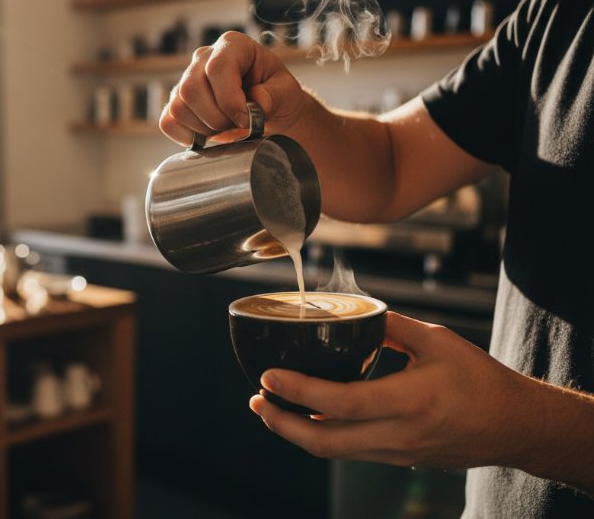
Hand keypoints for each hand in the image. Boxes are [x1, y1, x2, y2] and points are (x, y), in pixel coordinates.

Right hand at [159, 31, 307, 146]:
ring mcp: (186, 80)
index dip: (229, 100)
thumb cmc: (277, 96)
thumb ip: (273, 95)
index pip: (218, 68)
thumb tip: (254, 104)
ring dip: (204, 128)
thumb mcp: (286, 92)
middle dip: (216, 118)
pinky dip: (187, 136)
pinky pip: (168, 122)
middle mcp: (204, 58)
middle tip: (237, 127)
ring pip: (178, 107)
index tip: (246, 120)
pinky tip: (207, 136)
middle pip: (191, 88)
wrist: (270, 112)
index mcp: (233, 45)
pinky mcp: (177, 103)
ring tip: (226, 129)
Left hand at [249, 312, 534, 469]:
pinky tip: (306, 419)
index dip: (298, 392)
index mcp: (410, 399)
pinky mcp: (396, 459)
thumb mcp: (437, 341)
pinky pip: (348, 451)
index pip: (341, 402)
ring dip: (294, 433)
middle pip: (323, 440)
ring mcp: (396, 452)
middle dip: (280, 423)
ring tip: (269, 409)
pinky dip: (320, 437)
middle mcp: (399, 433)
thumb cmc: (481, 381)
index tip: (268, 377)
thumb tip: (354, 311)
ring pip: (332, 451)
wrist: (513, 426)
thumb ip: (392, 325)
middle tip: (256, 399)